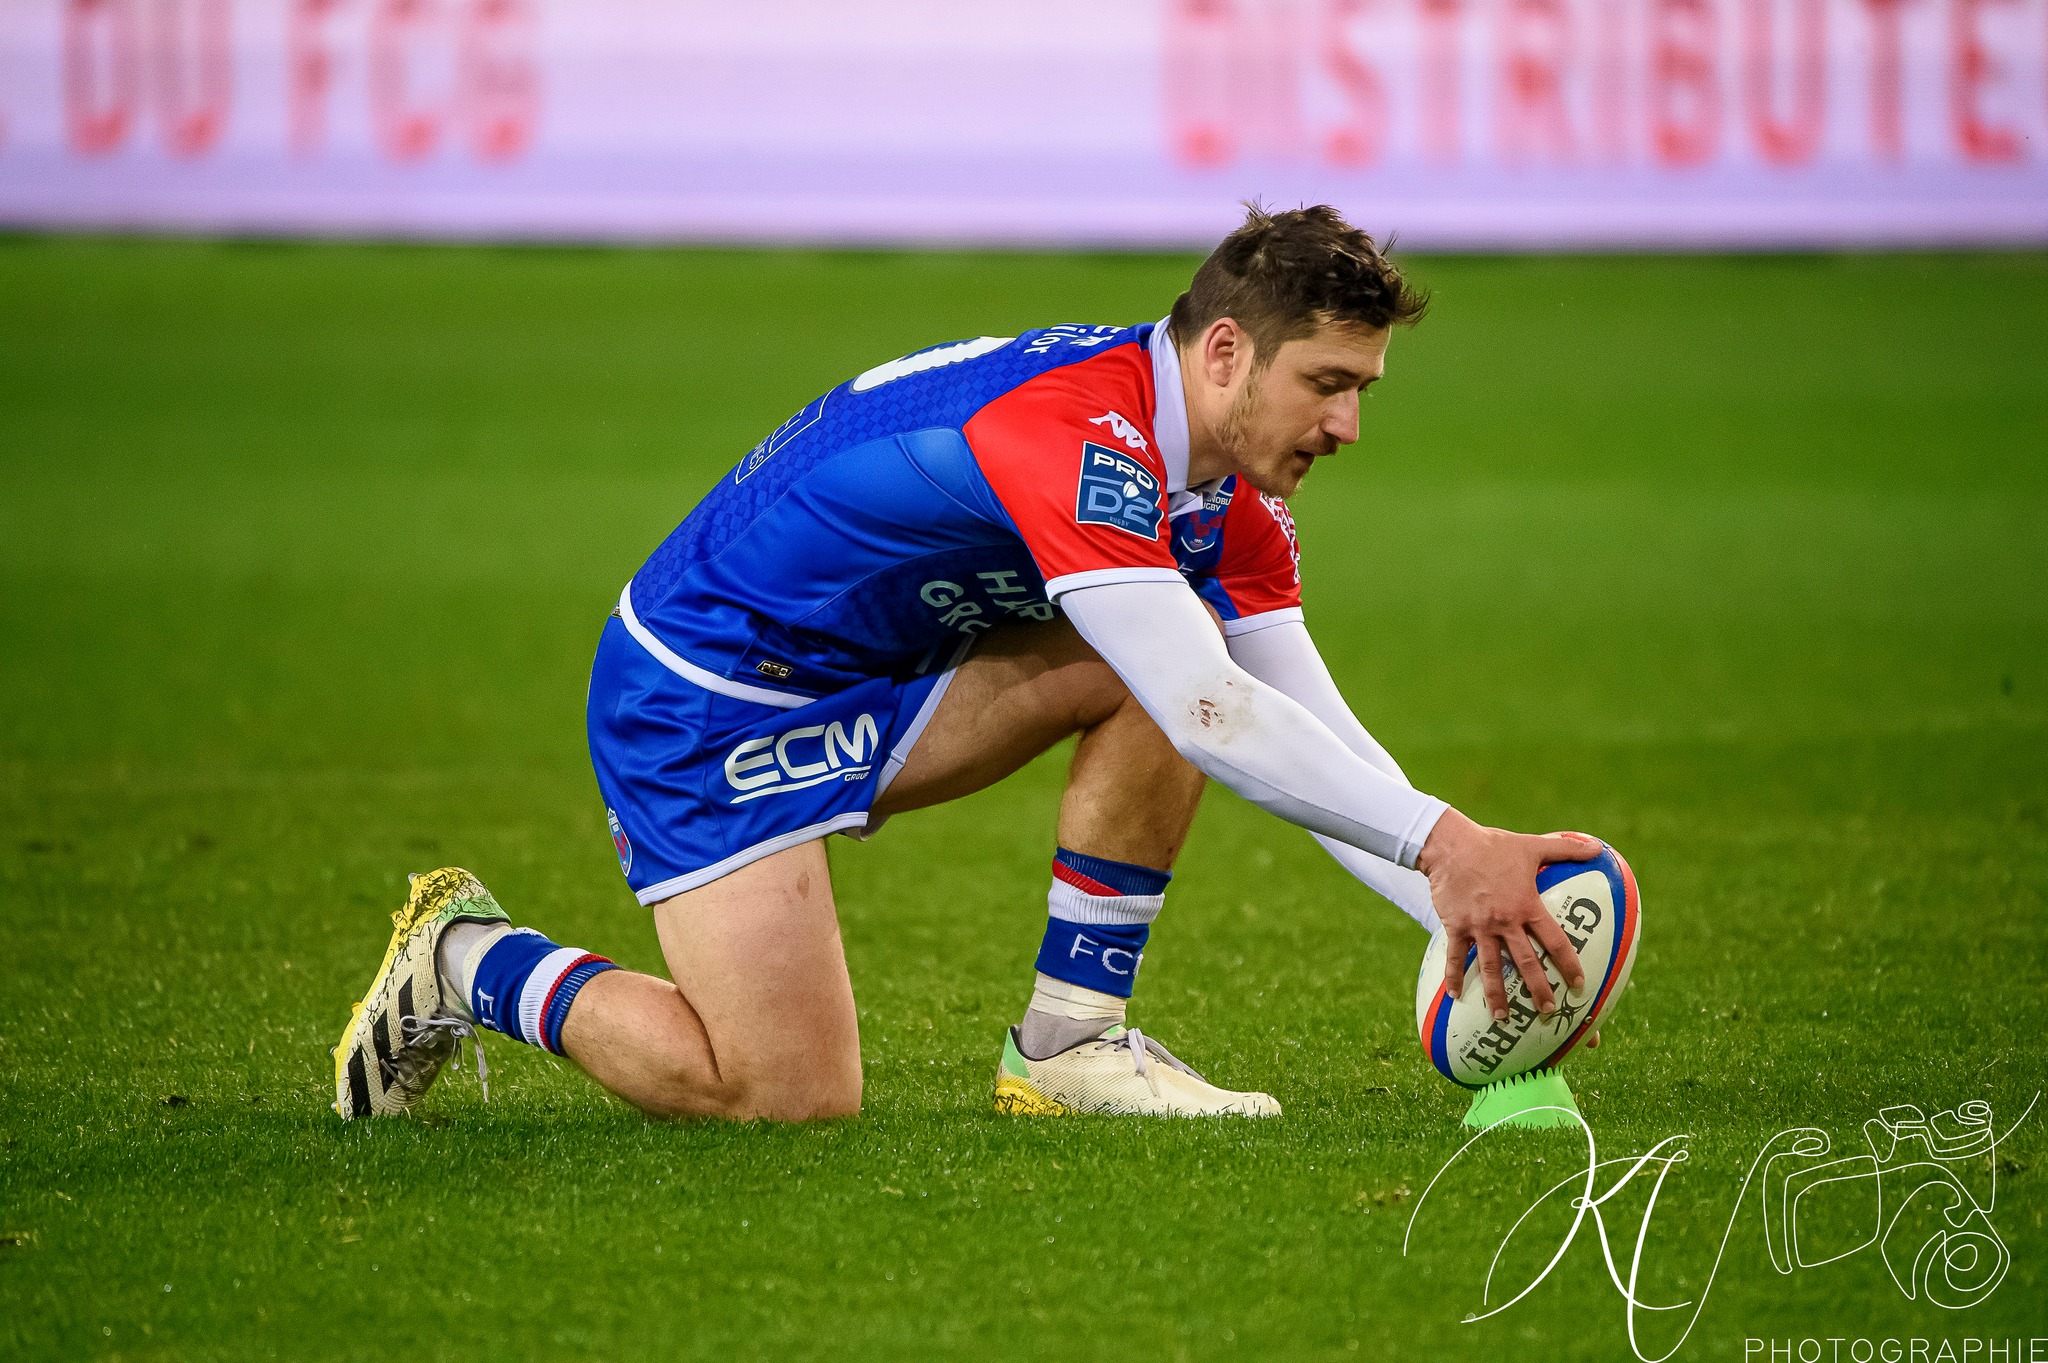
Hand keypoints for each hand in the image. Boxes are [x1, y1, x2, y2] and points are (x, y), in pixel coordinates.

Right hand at [1416, 811, 1598, 1021]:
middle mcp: (1505, 921)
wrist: (1450, 846)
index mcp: (1526, 906)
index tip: (1579, 984)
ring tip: (1502, 1018)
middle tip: (1548, 1012)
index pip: (1554, 941)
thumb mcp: (1532, 845)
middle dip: (1538, 989)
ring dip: (1497, 995)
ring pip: (1490, 967)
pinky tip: (1454, 996)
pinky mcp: (1456, 926)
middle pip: (1526, 962)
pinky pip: (1454, 957)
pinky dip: (1454, 977)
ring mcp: (1479, 927)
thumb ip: (1566, 847)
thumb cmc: (1493, 845)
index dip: (1568, 964)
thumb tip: (1597, 846)